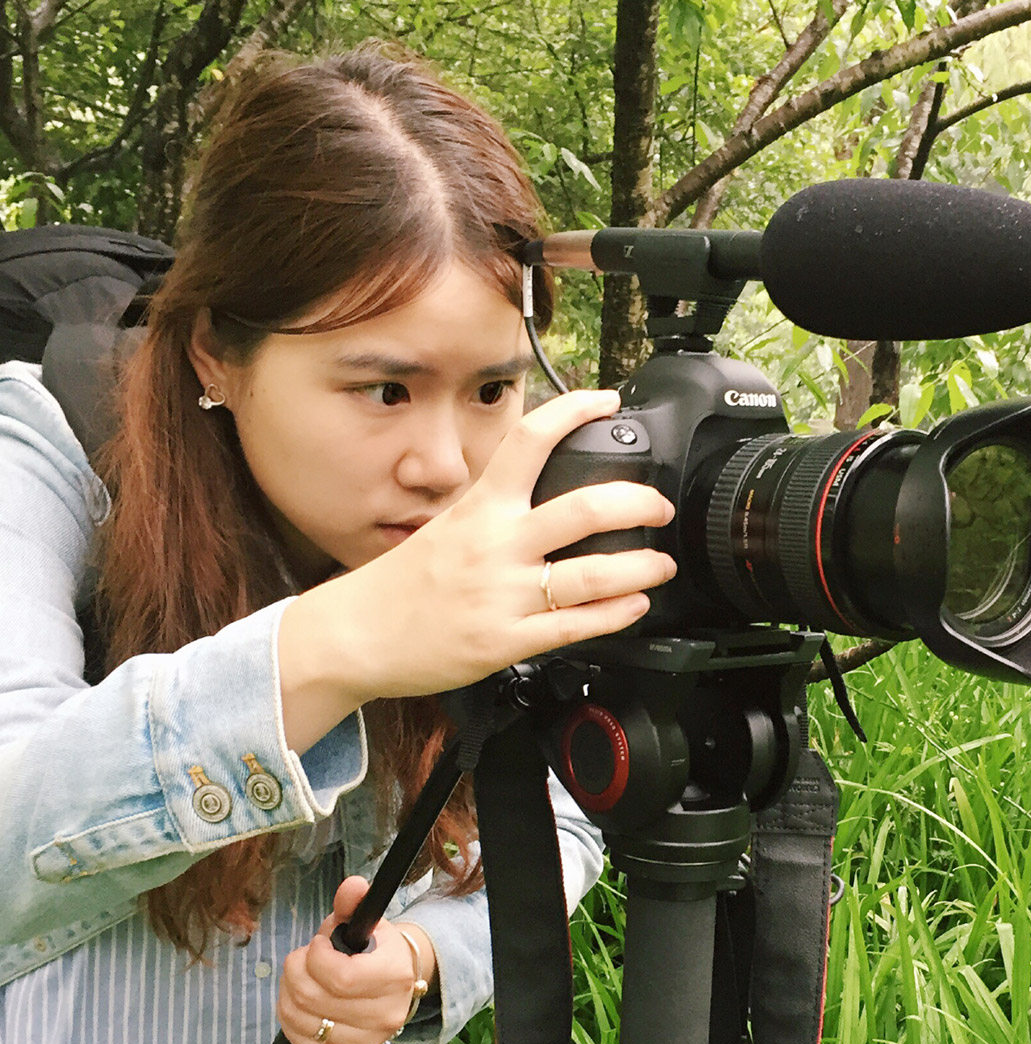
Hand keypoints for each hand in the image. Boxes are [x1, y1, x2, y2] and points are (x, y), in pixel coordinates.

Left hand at [276, 876, 435, 1043]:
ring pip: (300, 1019)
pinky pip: (300, 1042)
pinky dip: (290, 1019)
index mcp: (394, 976)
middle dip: (295, 969)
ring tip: (301, 978)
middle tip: (303, 959)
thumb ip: (353, 903)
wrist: (396, 985)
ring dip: (288, 992)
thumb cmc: (373, 950)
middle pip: (311, 997)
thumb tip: (352, 885)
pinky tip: (302, 1002)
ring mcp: (368, 1042)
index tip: (319, 944)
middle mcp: (385, 1015)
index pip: (340, 977)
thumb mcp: (366, 922)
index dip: (316, 957)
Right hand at [283, 389, 676, 720]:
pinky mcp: (506, 641)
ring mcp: (503, 595)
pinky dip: (616, 614)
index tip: (607, 402)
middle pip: (584, 509)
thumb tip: (546, 488)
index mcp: (480, 507)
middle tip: (658, 507)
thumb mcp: (448, 525)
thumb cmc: (403, 583)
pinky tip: (635, 605)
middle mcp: (495, 545)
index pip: (530, 441)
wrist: (357, 634)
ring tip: (660, 564)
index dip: (575, 411)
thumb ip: (498, 509)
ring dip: (641, 567)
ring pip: (592, 574)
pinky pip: (574, 626)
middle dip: (638, 505)